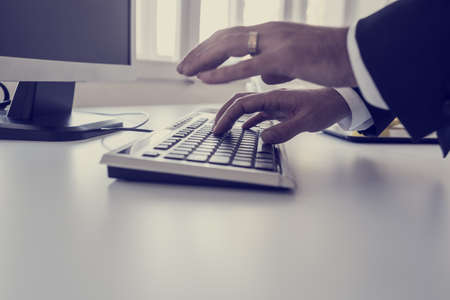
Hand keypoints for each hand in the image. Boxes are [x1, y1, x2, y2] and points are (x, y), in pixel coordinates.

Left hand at [177, 22, 356, 86]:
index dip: (211, 47)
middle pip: (224, 37)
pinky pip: (245, 65)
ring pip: (229, 47)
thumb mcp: (296, 62)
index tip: (196, 59)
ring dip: (203, 59)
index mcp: (272, 32)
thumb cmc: (330, 59)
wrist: (357, 55)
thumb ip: (276, 66)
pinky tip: (204, 77)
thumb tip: (261, 74)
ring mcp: (275, 42)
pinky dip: (221, 72)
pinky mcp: (284, 58)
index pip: (233, 35)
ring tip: (185, 70)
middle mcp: (269, 31)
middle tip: (181, 65)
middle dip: (199, 52)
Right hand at [213, 88, 350, 143]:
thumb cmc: (327, 107)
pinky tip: (245, 129)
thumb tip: (262, 138)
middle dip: (223, 114)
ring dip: (233, 116)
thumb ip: (285, 130)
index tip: (218, 130)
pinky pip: (259, 112)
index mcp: (275, 97)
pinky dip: (248, 120)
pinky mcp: (281, 109)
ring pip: (247, 106)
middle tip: (214, 128)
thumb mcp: (308, 121)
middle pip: (239, 102)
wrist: (342, 101)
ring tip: (223, 128)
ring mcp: (275, 103)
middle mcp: (272, 97)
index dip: (227, 117)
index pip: (243, 105)